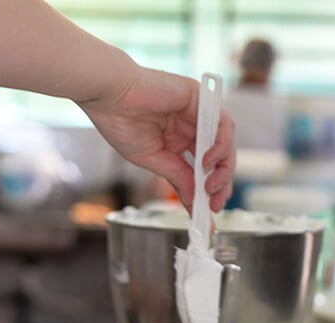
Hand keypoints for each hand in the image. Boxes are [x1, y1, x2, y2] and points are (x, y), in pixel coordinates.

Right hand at [79, 67, 235, 211]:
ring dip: (223, 168)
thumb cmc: (122, 123)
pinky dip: (220, 145)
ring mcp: (198, 113)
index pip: (202, 168)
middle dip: (220, 184)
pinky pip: (222, 124)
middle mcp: (193, 127)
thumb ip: (176, 176)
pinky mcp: (202, 98)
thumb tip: (193, 200)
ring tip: (211, 186)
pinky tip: (207, 161)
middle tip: (214, 204)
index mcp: (179, 141)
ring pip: (225, 143)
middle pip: (219, 158)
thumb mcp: (152, 160)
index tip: (208, 212)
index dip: (208, 191)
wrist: (110, 97)